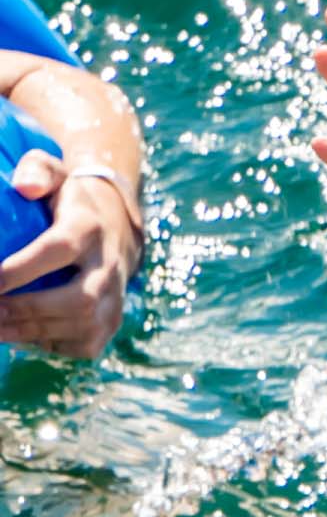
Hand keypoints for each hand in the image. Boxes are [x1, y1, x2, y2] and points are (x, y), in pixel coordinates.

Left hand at [0, 144, 140, 357]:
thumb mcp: (53, 174)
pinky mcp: (114, 321)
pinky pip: (84, 344)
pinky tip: (23, 334)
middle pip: (78, 301)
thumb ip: (36, 171)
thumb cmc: (68, 201)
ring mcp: (115, 297)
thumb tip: (25, 188)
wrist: (116, 227)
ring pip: (83, 327)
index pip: (57, 250)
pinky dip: (50, 345)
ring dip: (32, 334)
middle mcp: (109, 265)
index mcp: (88, 227)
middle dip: (28, 312)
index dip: (20, 270)